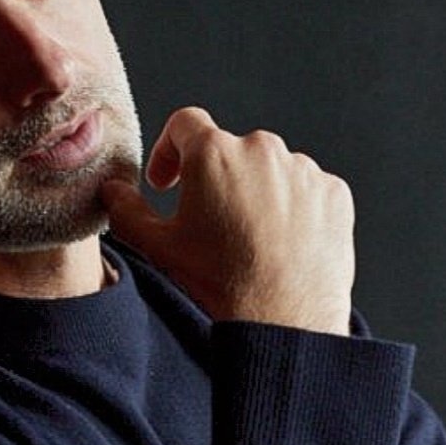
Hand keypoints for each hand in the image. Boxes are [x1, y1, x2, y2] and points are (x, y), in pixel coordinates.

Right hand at [102, 107, 354, 333]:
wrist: (283, 321)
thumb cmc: (221, 283)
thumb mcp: (158, 247)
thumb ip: (126, 209)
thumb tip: (112, 190)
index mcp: (214, 153)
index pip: (185, 124)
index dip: (169, 151)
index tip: (168, 181)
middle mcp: (262, 149)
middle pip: (230, 149)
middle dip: (216, 179)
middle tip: (210, 224)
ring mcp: (303, 169)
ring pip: (271, 169)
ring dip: (256, 193)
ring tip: (250, 240)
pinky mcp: (333, 192)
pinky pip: (307, 189)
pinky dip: (293, 209)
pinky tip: (282, 244)